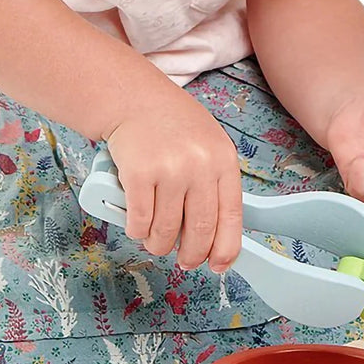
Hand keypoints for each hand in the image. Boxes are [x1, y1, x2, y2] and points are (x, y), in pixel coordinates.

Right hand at [106, 85, 242, 271]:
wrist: (131, 98)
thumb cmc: (171, 128)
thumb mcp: (207, 149)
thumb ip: (214, 187)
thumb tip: (215, 237)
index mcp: (223, 161)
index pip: (231, 218)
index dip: (225, 249)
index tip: (217, 265)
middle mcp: (200, 166)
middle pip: (200, 230)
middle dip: (191, 255)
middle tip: (184, 261)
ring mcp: (169, 170)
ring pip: (166, 231)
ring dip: (159, 244)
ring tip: (155, 241)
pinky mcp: (138, 174)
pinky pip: (140, 221)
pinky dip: (137, 230)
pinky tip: (137, 225)